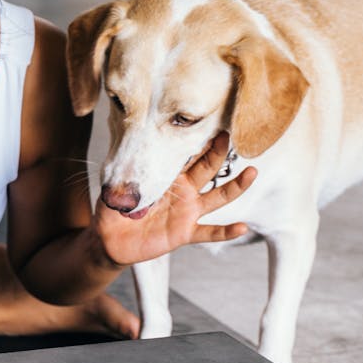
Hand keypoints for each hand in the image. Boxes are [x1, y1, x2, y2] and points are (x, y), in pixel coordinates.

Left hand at [94, 132, 255, 265]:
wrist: (110, 240)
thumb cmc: (114, 209)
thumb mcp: (115, 188)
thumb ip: (122, 177)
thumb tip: (121, 166)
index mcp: (167, 176)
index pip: (187, 155)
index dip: (198, 141)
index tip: (210, 123)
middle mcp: (183, 191)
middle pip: (207, 169)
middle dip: (218, 153)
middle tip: (229, 136)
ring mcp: (187, 212)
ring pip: (217, 197)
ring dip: (236, 186)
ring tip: (252, 172)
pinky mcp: (184, 233)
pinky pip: (209, 232)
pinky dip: (226, 232)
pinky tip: (242, 227)